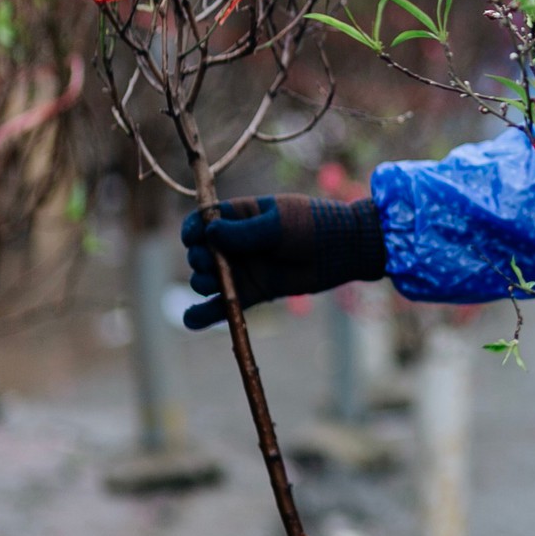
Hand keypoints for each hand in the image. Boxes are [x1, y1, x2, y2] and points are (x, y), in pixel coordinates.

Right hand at [181, 195, 384, 328]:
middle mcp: (235, 243)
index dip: (192, 231)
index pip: (201, 222)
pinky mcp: (252, 293)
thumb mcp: (278, 224)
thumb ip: (244, 232)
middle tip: (215, 263)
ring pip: (204, 281)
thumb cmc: (312, 226)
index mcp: (239, 216)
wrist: (343, 250)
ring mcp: (242, 269)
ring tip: (217, 283)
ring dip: (202, 284)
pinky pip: (219, 308)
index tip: (194, 239)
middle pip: (198, 254)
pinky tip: (191, 319)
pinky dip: (202, 315)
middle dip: (199, 259)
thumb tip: (209, 234)